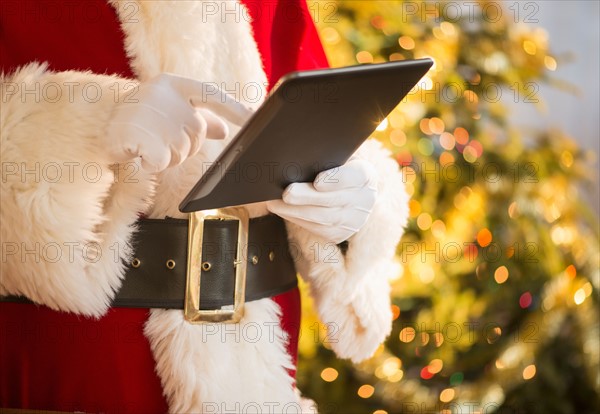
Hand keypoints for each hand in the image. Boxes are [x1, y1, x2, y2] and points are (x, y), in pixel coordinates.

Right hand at [106, 73, 252, 171]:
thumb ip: (198, 118)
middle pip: (196, 135)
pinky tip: (137, 154)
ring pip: (180, 152)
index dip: (233, 107)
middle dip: (183, 146)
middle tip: (158, 139)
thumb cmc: (138, 120)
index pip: (211, 94)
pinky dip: (150, 165)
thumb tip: (225, 131)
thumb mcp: (168, 112)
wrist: (95, 126)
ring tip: (145, 143)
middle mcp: (165, 97)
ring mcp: (153, 117)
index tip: (253, 118)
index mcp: (173, 84)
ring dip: (165, 156)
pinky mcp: (143, 139)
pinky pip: (161, 163)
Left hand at [266, 159, 377, 243]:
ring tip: (275, 203)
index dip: (336, 179)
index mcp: (366, 175)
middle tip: (287, 193)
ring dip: (296, 211)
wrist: (350, 194)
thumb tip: (298, 160)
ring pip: (323, 218)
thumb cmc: (336, 169)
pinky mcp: (340, 234)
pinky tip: (282, 211)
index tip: (318, 181)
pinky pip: (316, 229)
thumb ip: (324, 159)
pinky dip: (296, 219)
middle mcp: (365, 200)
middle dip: (308, 197)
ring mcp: (354, 221)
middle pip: (334, 200)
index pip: (355, 176)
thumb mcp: (337, 159)